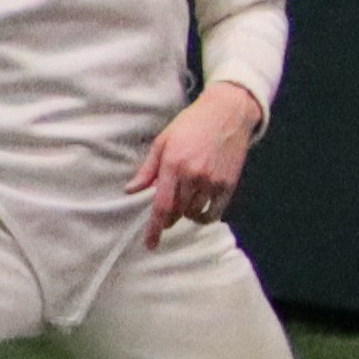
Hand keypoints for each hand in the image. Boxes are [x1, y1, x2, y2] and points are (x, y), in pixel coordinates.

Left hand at [128, 81, 260, 247]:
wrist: (227, 113)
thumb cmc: (191, 124)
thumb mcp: (163, 141)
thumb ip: (147, 169)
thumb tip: (130, 190)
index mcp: (173, 165)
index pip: (161, 206)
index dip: (154, 229)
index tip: (150, 245)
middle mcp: (192, 175)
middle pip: (177, 212)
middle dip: (169, 216)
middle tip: (169, 205)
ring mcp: (212, 181)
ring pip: (194, 213)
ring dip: (187, 212)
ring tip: (187, 197)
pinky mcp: (228, 184)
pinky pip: (215, 213)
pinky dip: (205, 216)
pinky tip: (201, 208)